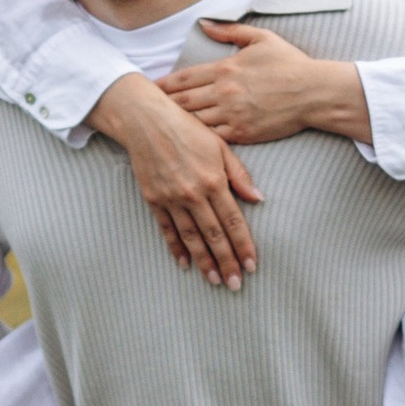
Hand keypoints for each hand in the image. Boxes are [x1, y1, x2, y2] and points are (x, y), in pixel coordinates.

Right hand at [88, 73, 263, 286]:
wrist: (146, 120)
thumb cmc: (187, 128)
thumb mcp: (220, 146)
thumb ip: (239, 175)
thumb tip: (259, 199)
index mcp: (214, 181)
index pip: (234, 222)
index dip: (244, 246)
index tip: (252, 265)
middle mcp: (193, 194)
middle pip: (214, 236)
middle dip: (226, 263)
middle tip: (235, 285)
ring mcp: (172, 199)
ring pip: (191, 238)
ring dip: (204, 262)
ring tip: (214, 280)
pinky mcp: (154, 199)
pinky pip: (167, 229)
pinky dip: (175, 248)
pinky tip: (184, 263)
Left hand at [161, 23, 369, 148]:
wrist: (313, 93)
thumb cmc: (290, 64)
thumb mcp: (262, 38)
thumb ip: (230, 30)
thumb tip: (204, 23)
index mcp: (226, 68)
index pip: (184, 77)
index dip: (163, 84)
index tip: (149, 88)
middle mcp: (224, 92)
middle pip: (183, 101)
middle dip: (163, 106)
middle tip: (145, 110)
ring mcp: (232, 114)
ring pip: (194, 121)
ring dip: (177, 124)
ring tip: (161, 126)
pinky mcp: (243, 133)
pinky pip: (212, 138)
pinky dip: (198, 139)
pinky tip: (187, 140)